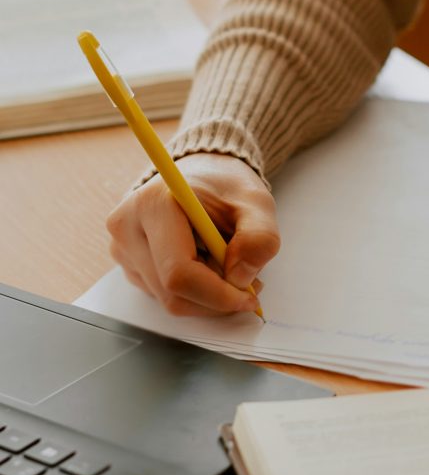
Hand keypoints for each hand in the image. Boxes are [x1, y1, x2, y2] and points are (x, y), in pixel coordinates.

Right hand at [107, 153, 279, 316]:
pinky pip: (163, 295)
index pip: (179, 273)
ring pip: (168, 300)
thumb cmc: (227, 187)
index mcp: (153, 205)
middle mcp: (127, 228)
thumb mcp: (256, 203)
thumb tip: (241, 278)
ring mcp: (123, 249)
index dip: (217, 295)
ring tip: (230, 265)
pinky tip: (208, 264)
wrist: (203, 175)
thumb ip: (259, 237)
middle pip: (172, 293)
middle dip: (217, 298)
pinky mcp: (128, 264)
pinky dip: (194, 291)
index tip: (249, 298)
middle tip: (250, 286)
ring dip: (207, 296)